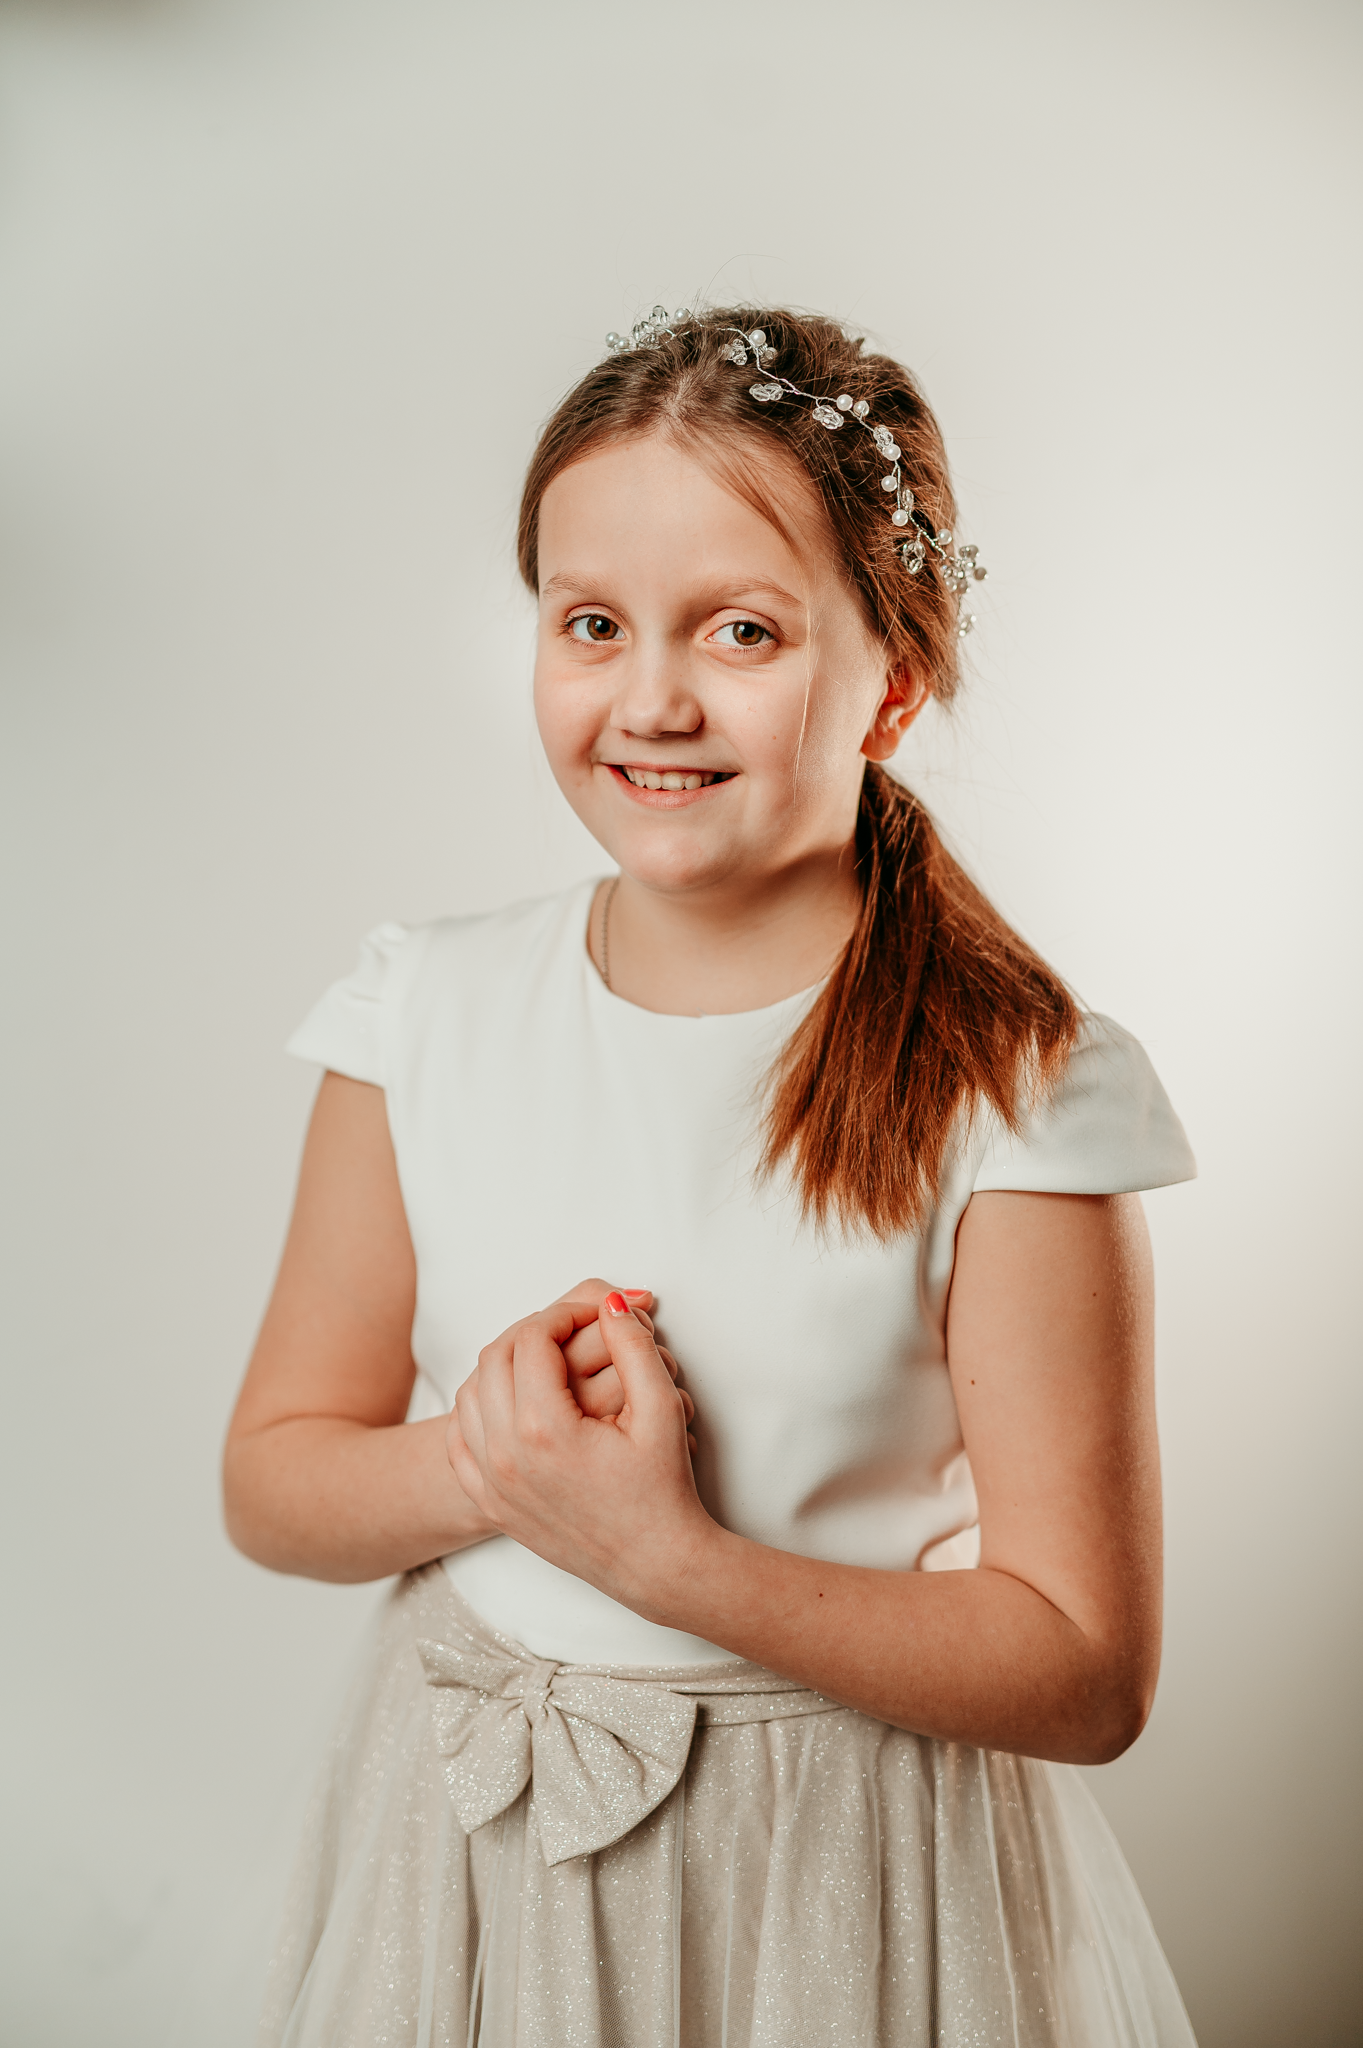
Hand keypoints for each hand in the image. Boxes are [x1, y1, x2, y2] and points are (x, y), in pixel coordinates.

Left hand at [445, 1293, 711, 1612]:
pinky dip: (477, 1410)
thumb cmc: (664, 1491)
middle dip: (531, 1331)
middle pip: (493, 1358)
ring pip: (469, 1394)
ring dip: (501, 1365)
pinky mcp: (492, 1504)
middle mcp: (507, 1456)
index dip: (563, 1312)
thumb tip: (611, 1301)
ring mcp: (493, 1483)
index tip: (594, 1312)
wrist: (655, 1565)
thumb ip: (634, 1346)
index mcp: (547, 1429)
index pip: (531, 1339)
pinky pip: (459, 1440)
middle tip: (570, 1329)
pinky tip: (510, 1403)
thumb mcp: (663, 1410)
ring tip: (545, 1361)